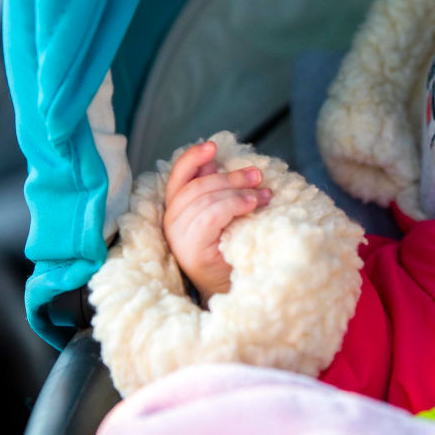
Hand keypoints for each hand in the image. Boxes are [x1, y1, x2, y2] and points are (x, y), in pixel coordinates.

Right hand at [162, 141, 271, 300]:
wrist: (235, 288)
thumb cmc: (231, 250)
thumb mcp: (222, 214)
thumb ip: (214, 189)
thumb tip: (214, 163)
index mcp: (176, 211)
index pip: (178, 178)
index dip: (192, 158)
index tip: (212, 146)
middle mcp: (171, 223)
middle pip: (197, 186)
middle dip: (230, 177)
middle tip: (257, 175)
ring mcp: (179, 238)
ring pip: (205, 199)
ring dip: (238, 191)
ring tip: (263, 195)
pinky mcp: (191, 250)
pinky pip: (211, 215)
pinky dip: (234, 205)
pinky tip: (252, 205)